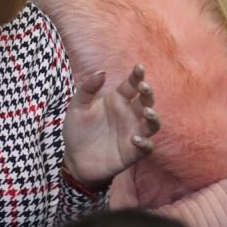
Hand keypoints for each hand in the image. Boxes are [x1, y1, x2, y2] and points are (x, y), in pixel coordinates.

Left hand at [62, 65, 160, 187]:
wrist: (74, 159)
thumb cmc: (77, 130)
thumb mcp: (77, 107)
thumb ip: (87, 88)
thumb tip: (102, 72)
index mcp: (116, 101)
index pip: (131, 85)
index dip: (137, 76)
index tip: (139, 67)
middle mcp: (128, 115)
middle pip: (145, 101)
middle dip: (148, 93)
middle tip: (143, 87)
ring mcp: (132, 133)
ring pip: (152, 124)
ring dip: (153, 117)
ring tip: (146, 112)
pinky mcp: (133, 152)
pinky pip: (146, 147)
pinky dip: (145, 143)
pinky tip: (135, 139)